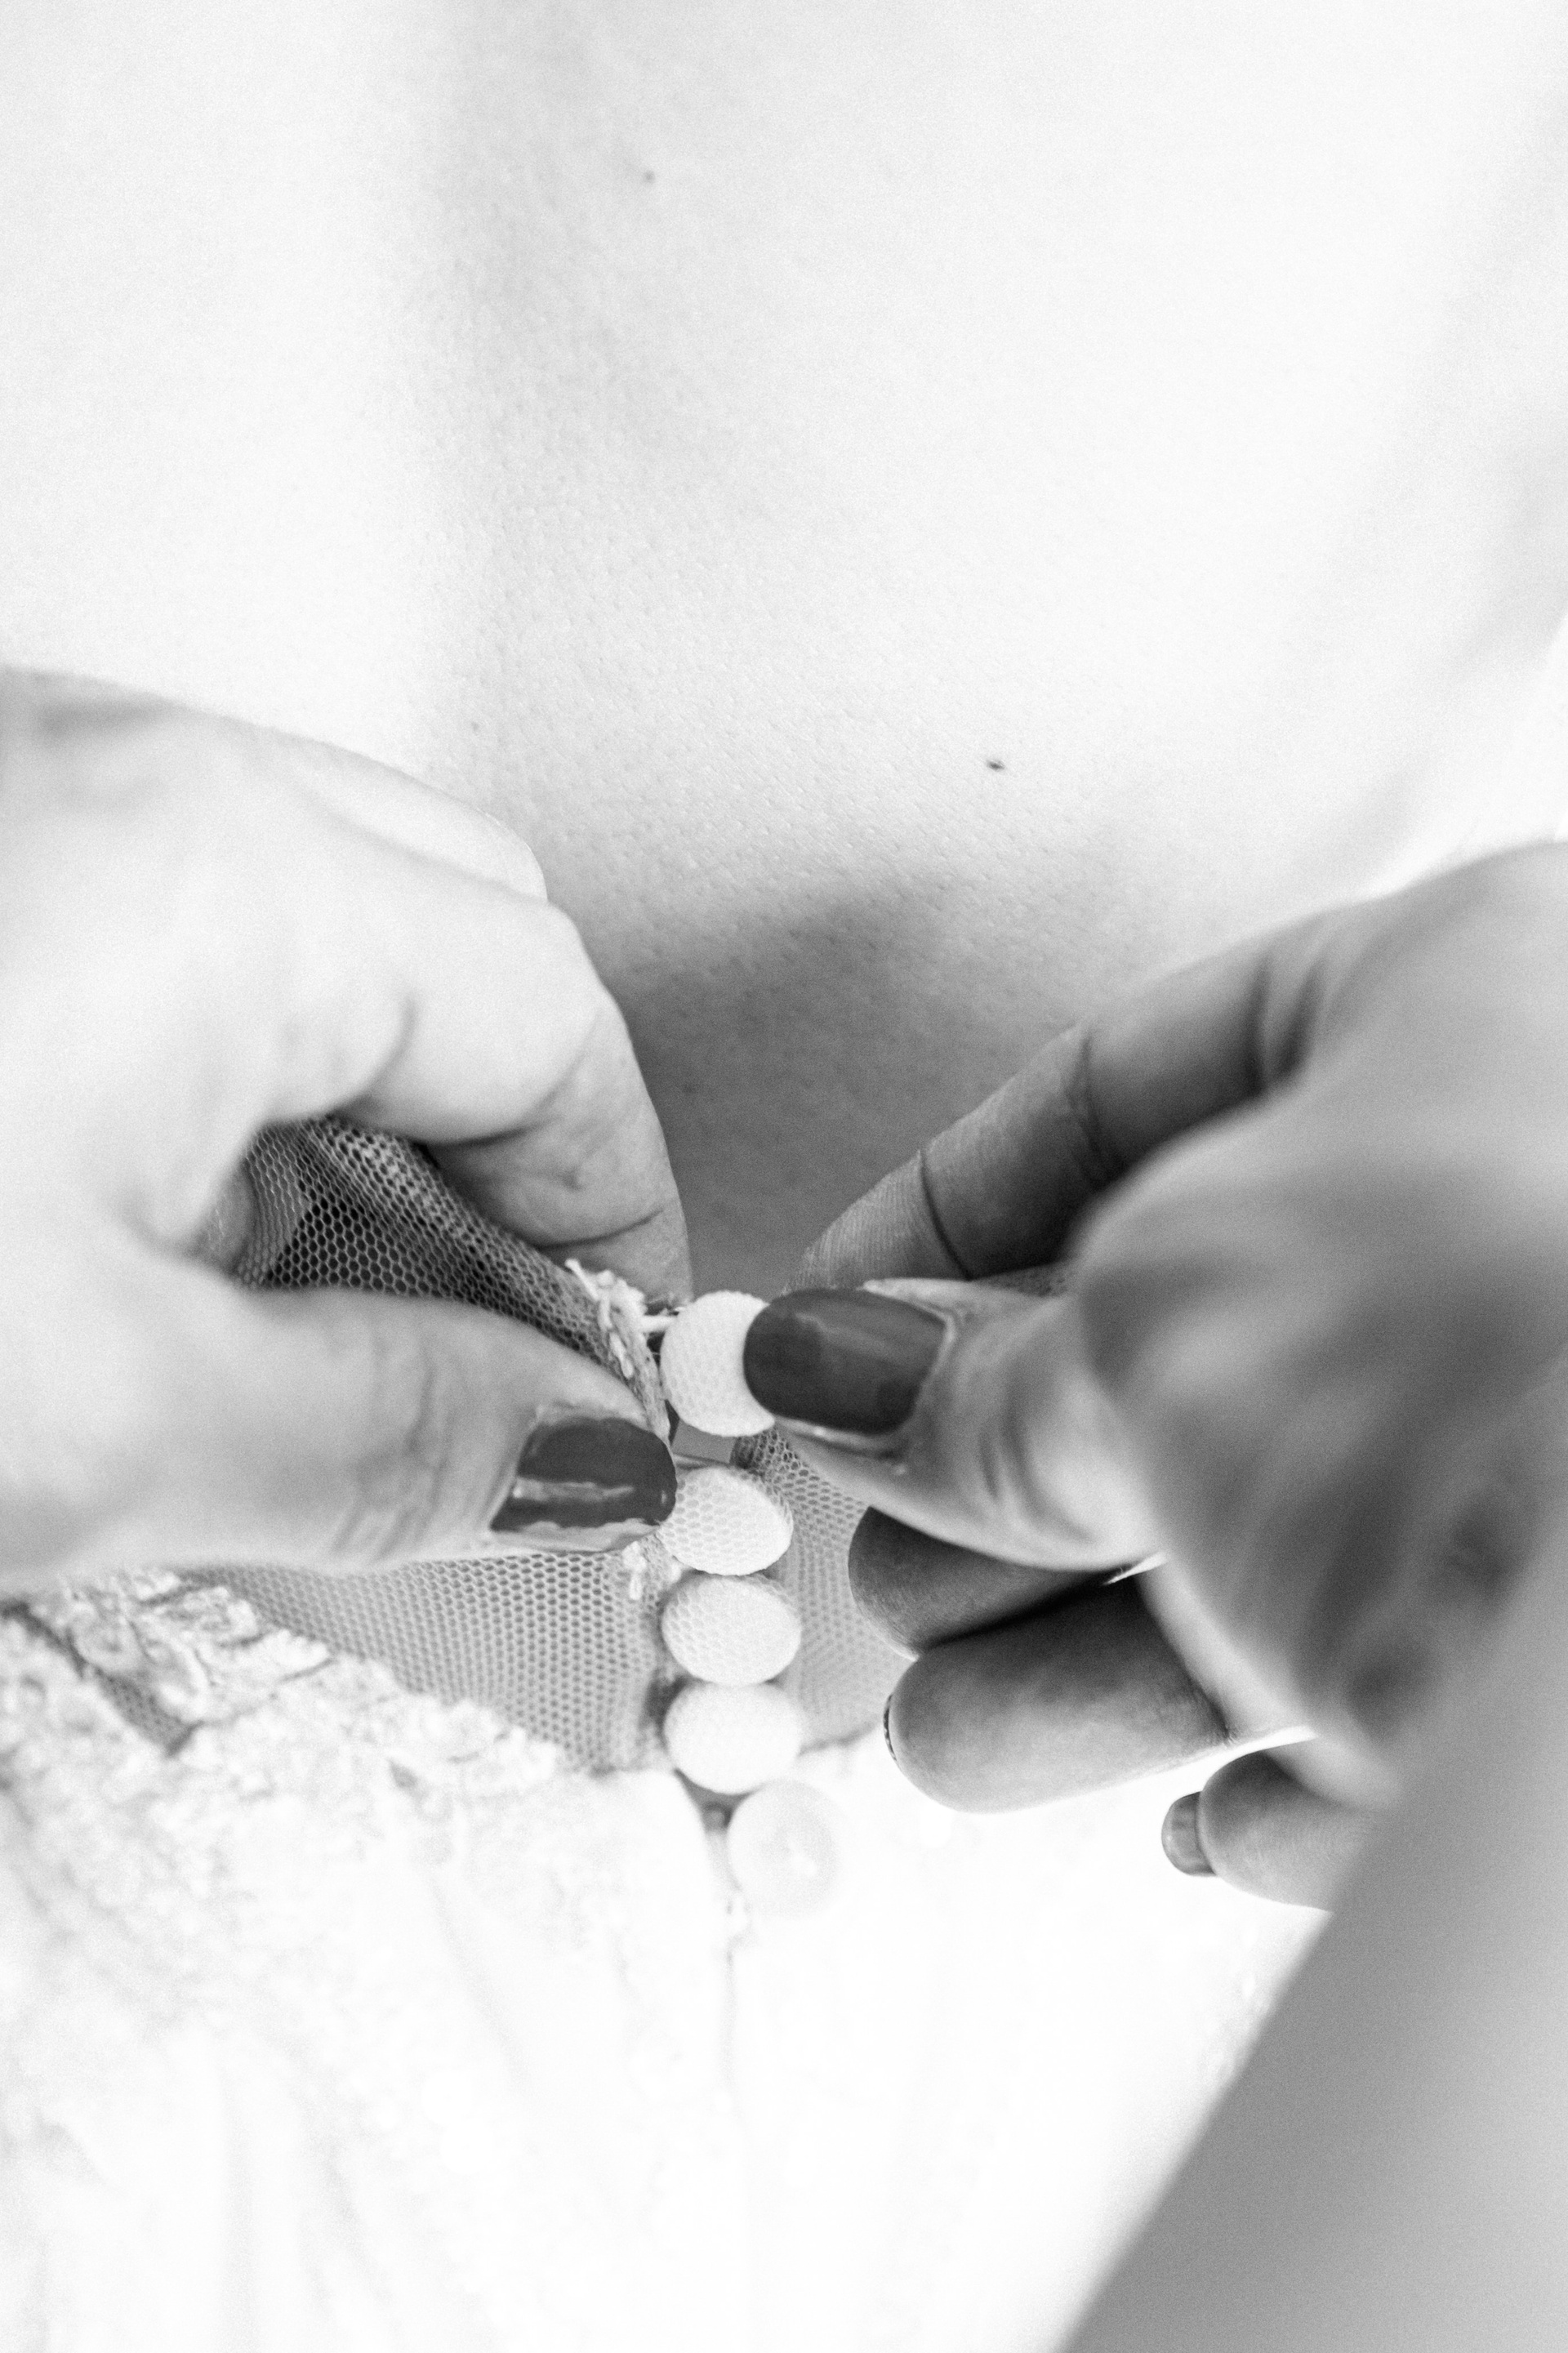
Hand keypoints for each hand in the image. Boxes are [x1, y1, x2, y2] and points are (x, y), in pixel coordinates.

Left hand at [0, 673, 686, 1588]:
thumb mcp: (79, 1421)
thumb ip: (381, 1439)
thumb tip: (579, 1453)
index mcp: (210, 869)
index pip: (553, 1025)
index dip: (609, 1225)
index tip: (604, 1378)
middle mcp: (117, 767)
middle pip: (453, 937)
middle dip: (489, 1158)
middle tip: (456, 1351)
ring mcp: (15, 784)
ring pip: (298, 930)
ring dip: (333, 1128)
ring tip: (254, 1317)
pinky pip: (153, 926)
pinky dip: (195, 1083)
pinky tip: (112, 1235)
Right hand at [743, 849, 1567, 1904]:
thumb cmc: (1491, 1368)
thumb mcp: (1149, 1331)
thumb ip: (978, 1381)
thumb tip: (849, 1384)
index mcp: (1467, 999)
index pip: (1135, 1079)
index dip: (945, 1213)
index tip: (836, 1325)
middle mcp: (1552, 1186)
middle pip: (1211, 1331)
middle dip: (1015, 1480)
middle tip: (895, 1554)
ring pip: (1311, 1528)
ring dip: (1107, 1657)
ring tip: (958, 1733)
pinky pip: (1437, 1680)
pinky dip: (1298, 1748)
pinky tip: (1211, 1816)